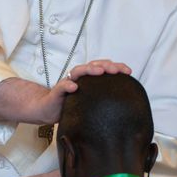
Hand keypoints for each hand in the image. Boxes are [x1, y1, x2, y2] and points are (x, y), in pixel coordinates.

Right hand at [0, 60, 131, 124]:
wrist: (48, 110)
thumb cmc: (71, 105)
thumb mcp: (90, 102)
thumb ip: (103, 98)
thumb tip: (126, 103)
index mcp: (88, 79)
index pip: (103, 68)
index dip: (116, 67)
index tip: (128, 71)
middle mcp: (79, 78)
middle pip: (93, 65)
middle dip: (105, 65)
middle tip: (116, 70)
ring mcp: (68, 83)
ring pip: (78, 71)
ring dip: (89, 70)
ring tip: (99, 72)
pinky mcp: (57, 91)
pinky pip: (62, 86)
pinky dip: (68, 85)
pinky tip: (75, 87)